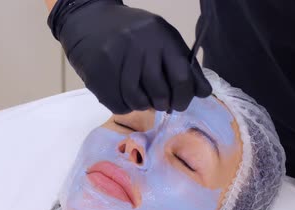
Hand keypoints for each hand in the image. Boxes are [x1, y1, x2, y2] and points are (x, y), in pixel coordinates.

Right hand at [49, 0, 211, 113]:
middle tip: (160, 103)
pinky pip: (118, 105)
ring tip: (141, 99)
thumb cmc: (132, 33)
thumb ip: (183, 64)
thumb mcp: (162, 38)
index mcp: (162, 38)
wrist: (90, 19)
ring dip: (142, 106)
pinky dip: (124, 106)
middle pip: (160, 93)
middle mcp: (140, 47)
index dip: (184, 97)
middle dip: (163, 104)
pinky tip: (124, 96)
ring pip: (138, 101)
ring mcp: (117, 60)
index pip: (182, 78)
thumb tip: (204, 93)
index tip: (180, 103)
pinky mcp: (98, 74)